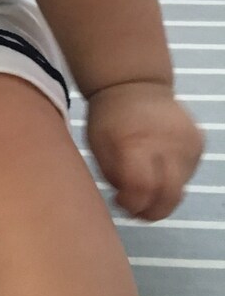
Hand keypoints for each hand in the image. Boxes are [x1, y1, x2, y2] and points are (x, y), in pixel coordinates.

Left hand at [86, 80, 203, 220]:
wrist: (134, 83)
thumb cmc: (109, 118)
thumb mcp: (97, 146)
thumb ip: (113, 177)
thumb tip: (131, 205)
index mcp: (136, 142)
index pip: (142, 189)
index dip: (132, 204)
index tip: (119, 201)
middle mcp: (168, 143)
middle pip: (169, 196)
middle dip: (151, 212)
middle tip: (135, 210)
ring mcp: (188, 143)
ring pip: (180, 188)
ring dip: (161, 193)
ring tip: (143, 180)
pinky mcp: (199, 142)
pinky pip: (187, 173)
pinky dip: (172, 176)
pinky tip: (157, 163)